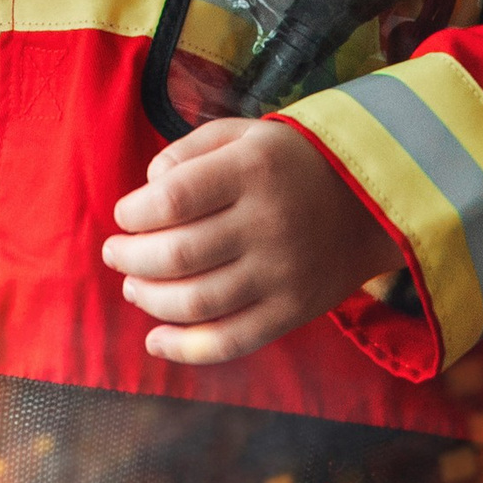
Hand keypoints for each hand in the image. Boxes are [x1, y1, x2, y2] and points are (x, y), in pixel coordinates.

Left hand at [102, 114, 391, 364]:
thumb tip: (147, 187)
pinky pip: (231, 341)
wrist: (369, 203)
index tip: (123, 215)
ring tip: (132, 286)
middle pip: (179, 255)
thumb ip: (189, 151)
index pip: (173, 199)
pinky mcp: (291, 313)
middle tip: (114, 252)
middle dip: (131, 257)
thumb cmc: (290, 163)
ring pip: (198, 302)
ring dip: (151, 299)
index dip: (135, 213)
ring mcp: (281, 275)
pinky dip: (186, 349)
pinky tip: (156, 341)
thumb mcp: (243, 134)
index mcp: (252, 171)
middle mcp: (267, 224)